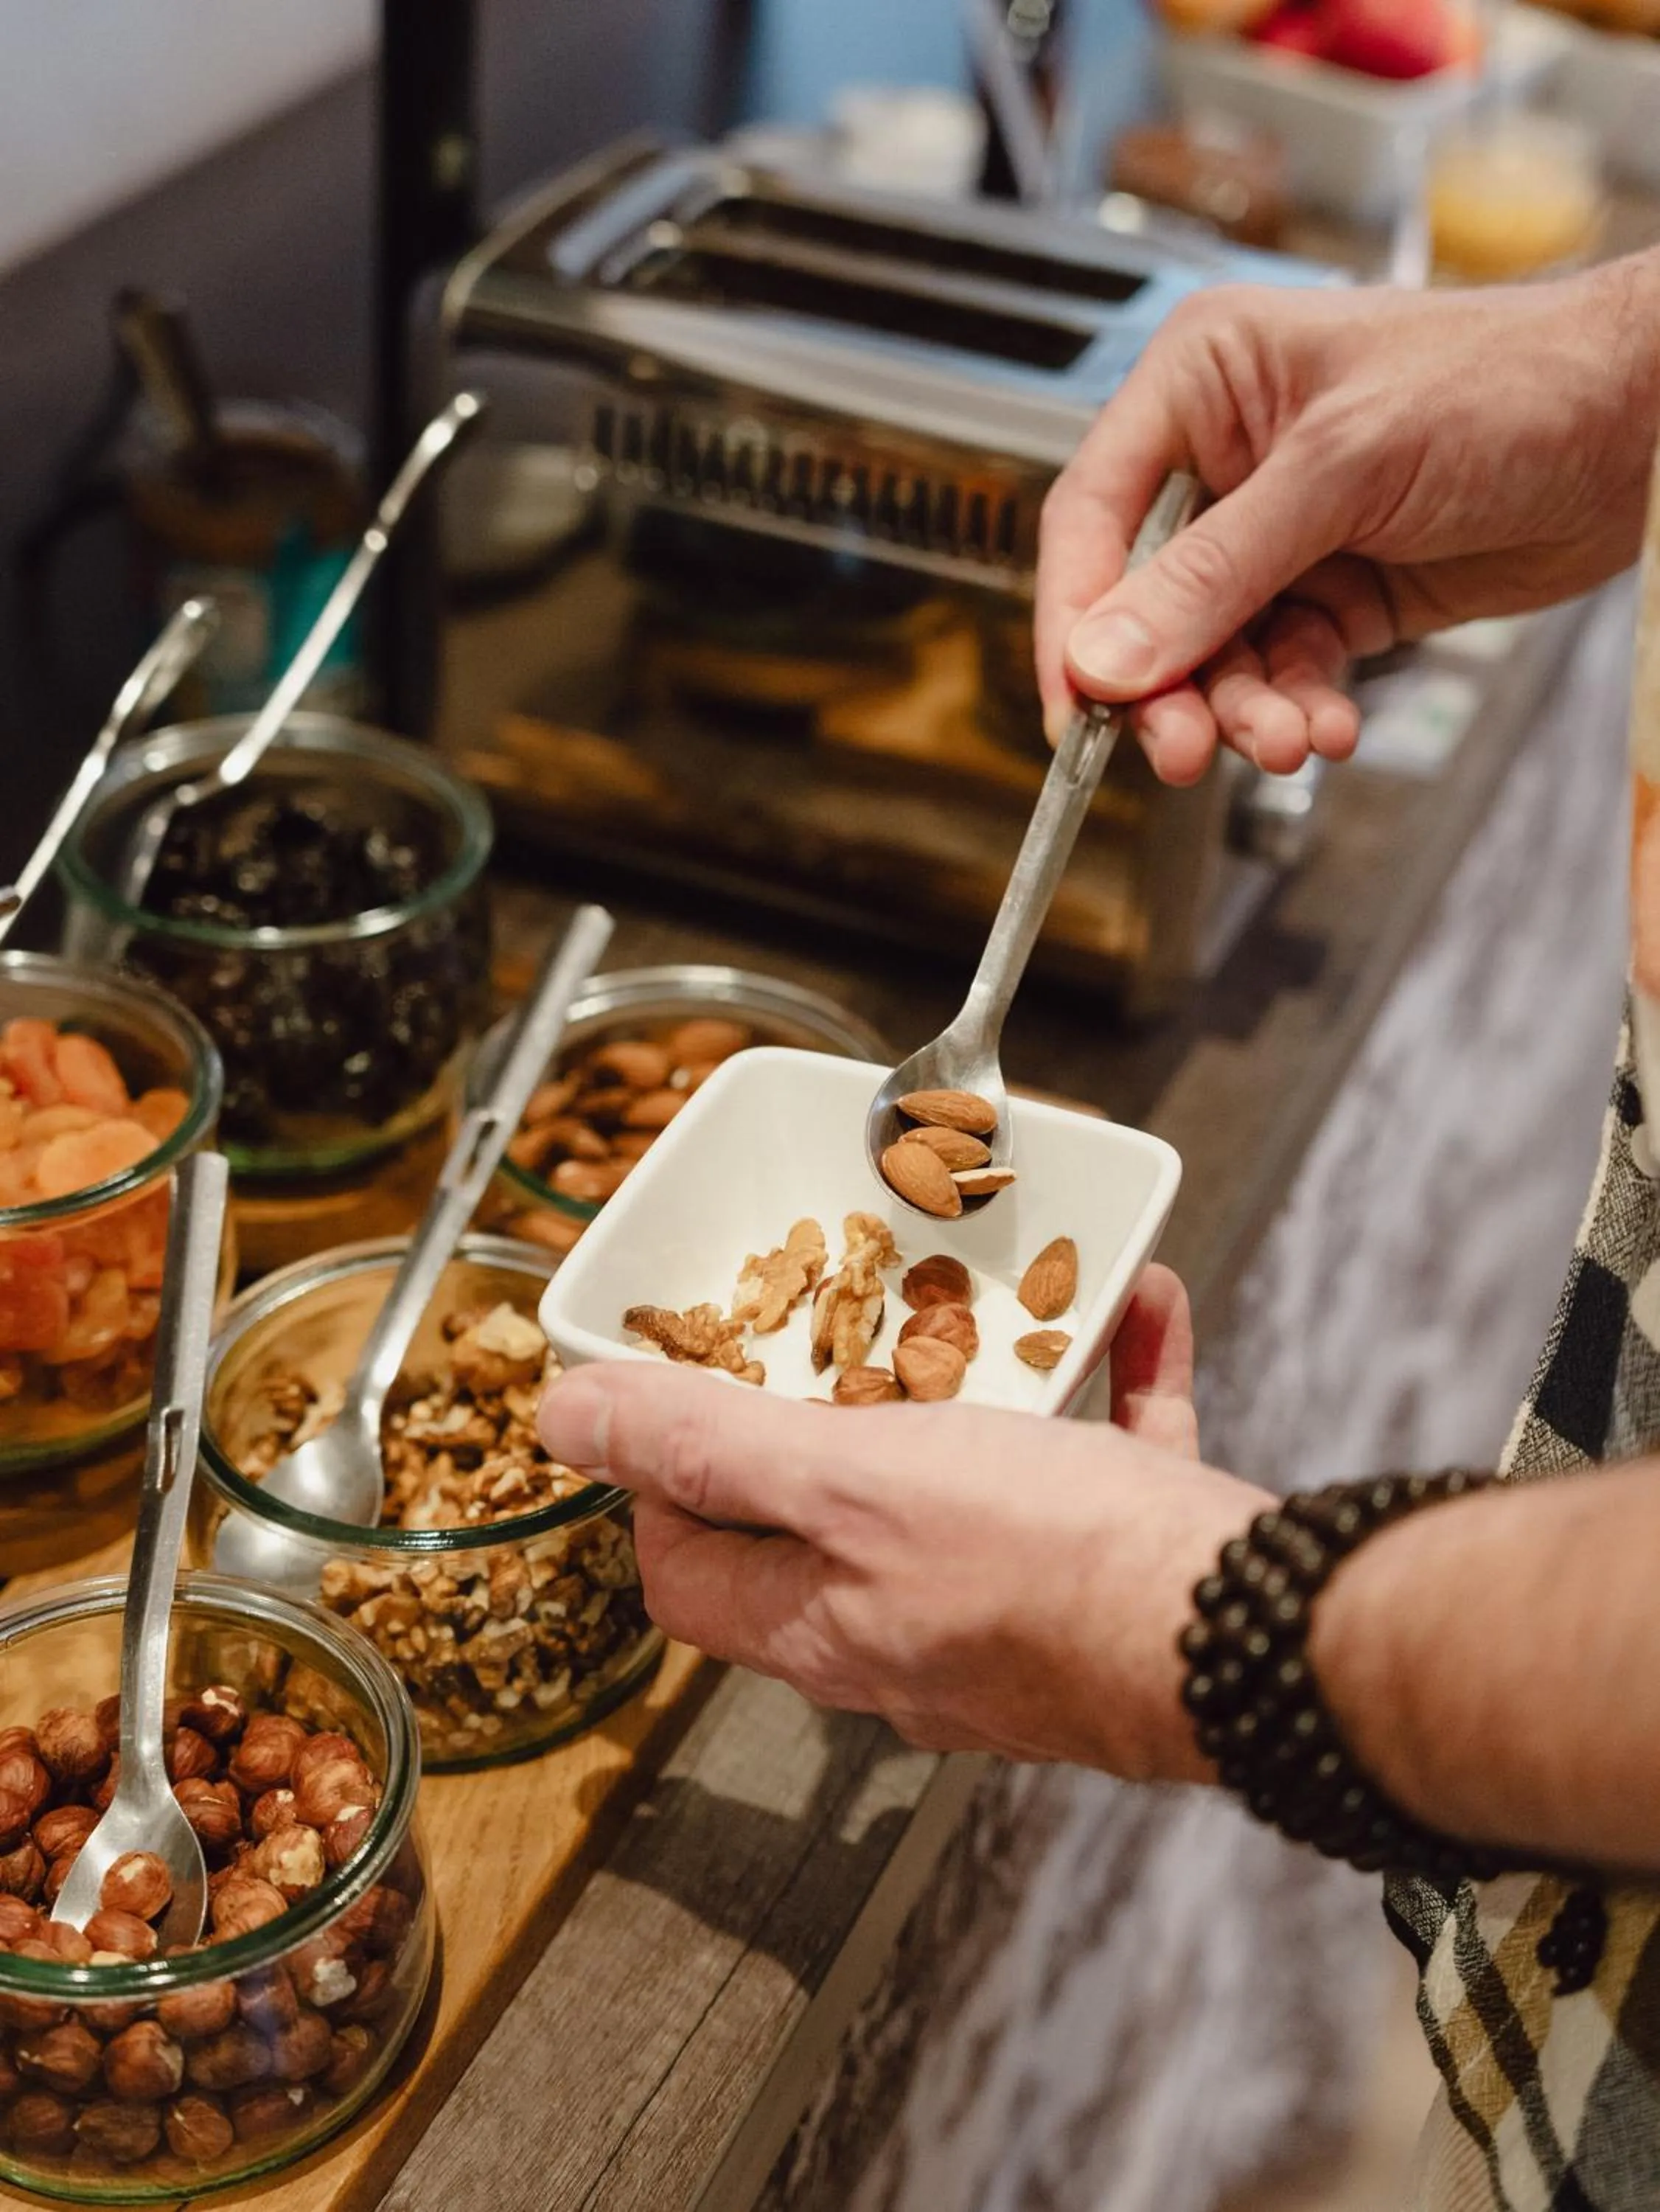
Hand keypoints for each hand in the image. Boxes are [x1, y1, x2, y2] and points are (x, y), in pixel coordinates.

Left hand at [538, 1267, 1269, 1777]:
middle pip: (831, 1521)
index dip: (664, 1483)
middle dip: (838, 1413)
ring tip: (1006, 1293)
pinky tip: (1143, 1300)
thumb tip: (564, 1420)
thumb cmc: (1050, 1566)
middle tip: (849, 1318)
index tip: (684, 1391)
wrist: (1259, 1638)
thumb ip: (707, 1446)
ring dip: (988, 1380)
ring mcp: (1025, 1617)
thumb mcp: (846, 1481)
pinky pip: (1105, 1462)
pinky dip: (1112, 1383)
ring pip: (980, 1482)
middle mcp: (913, 1639)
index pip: (689, 1571)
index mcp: (826, 1626)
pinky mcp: (1128, 1580)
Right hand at [1036, 254, 1659, 784]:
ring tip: (1288, 741)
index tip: (1076, 704)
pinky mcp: (1336, 594)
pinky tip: (1328, 729)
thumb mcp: (1340, 470)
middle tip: (1184, 751)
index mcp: (1203, 383)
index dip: (1074, 617)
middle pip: (1146, 604)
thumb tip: (1107, 656)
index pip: (1094, 514)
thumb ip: (1214, 573)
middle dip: (1169, 687)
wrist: (1637, 426)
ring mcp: (1282, 533)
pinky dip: (1300, 710)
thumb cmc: (1508, 379)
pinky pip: (1286, 673)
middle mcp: (1230, 459)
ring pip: (1216, 655)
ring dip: (1244, 712)